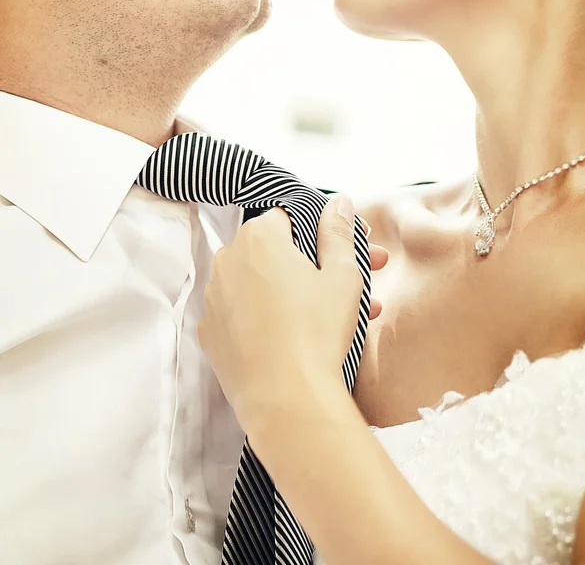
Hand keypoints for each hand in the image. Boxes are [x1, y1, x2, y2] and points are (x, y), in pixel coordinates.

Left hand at [197, 195, 387, 424]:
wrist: (285, 399)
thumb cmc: (317, 330)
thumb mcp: (342, 275)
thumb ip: (338, 232)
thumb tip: (338, 203)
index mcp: (259, 238)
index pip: (290, 218)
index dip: (322, 233)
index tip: (346, 251)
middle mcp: (227, 261)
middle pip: (276, 252)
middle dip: (316, 263)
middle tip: (356, 283)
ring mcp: (214, 299)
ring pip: (262, 285)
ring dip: (297, 293)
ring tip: (339, 316)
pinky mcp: (211, 333)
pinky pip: (243, 314)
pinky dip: (267, 317)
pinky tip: (298, 334)